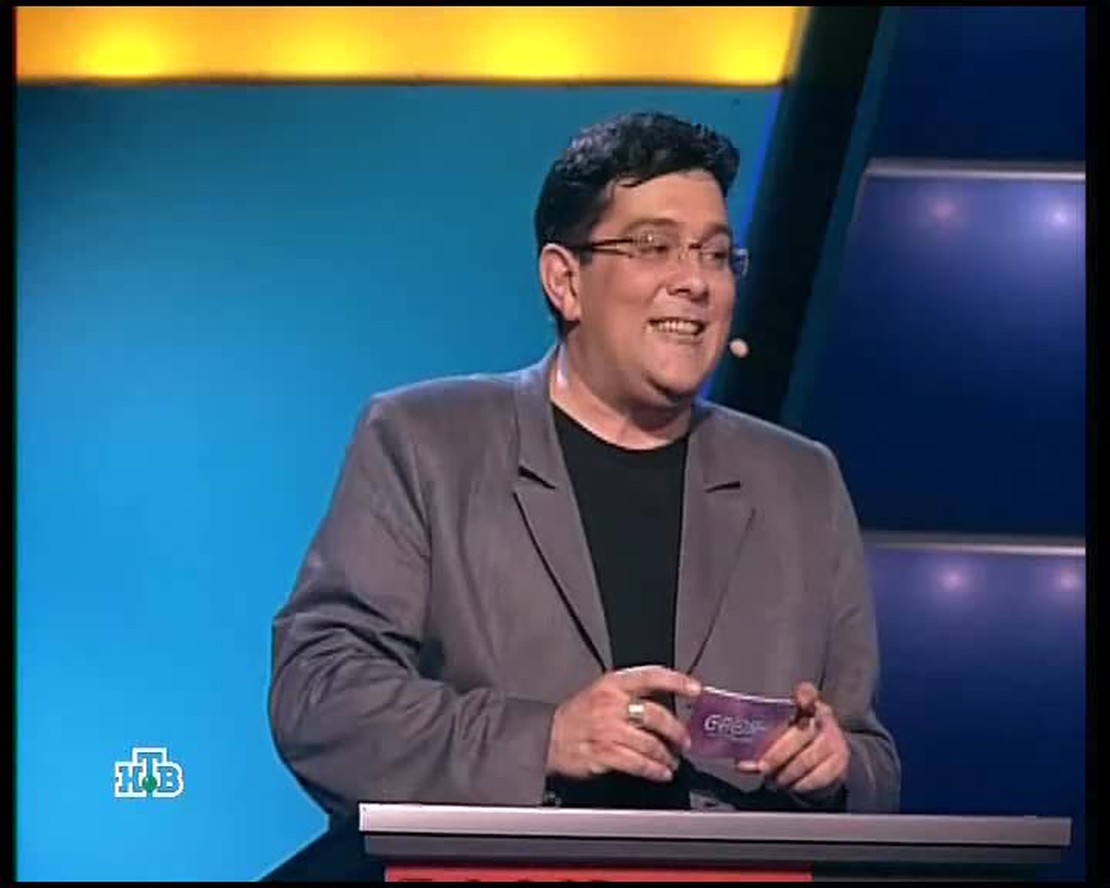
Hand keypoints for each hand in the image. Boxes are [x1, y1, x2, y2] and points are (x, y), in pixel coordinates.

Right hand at [547, 665, 701, 782]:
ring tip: (672, 760)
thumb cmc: (576, 715)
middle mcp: (611, 704)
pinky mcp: (604, 753)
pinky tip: (660, 772)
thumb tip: (666, 699)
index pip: (651, 676)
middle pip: (656, 715)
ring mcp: (608, 730)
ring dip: (667, 755)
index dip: (677, 681)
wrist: (546, 735)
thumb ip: (631, 694)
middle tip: (684, 740)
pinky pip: (638, 763)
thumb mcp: (601, 692)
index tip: (696, 690)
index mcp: (612, 684)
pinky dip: (654, 770)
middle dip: (677, 731)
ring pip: (650, 743)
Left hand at [737, 682, 848, 794]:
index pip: (808, 693)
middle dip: (777, 753)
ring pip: (807, 759)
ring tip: (773, 780)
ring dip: (786, 773)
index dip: (805, 695)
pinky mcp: (839, 762)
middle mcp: (823, 719)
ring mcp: (834, 740)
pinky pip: (818, 776)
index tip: (800, 699)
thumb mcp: (783, 734)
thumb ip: (764, 743)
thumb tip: (742, 762)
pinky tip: (790, 786)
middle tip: (762, 767)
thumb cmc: (797, 741)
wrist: (829, 759)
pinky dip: (801, 784)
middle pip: (800, 734)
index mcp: (807, 705)